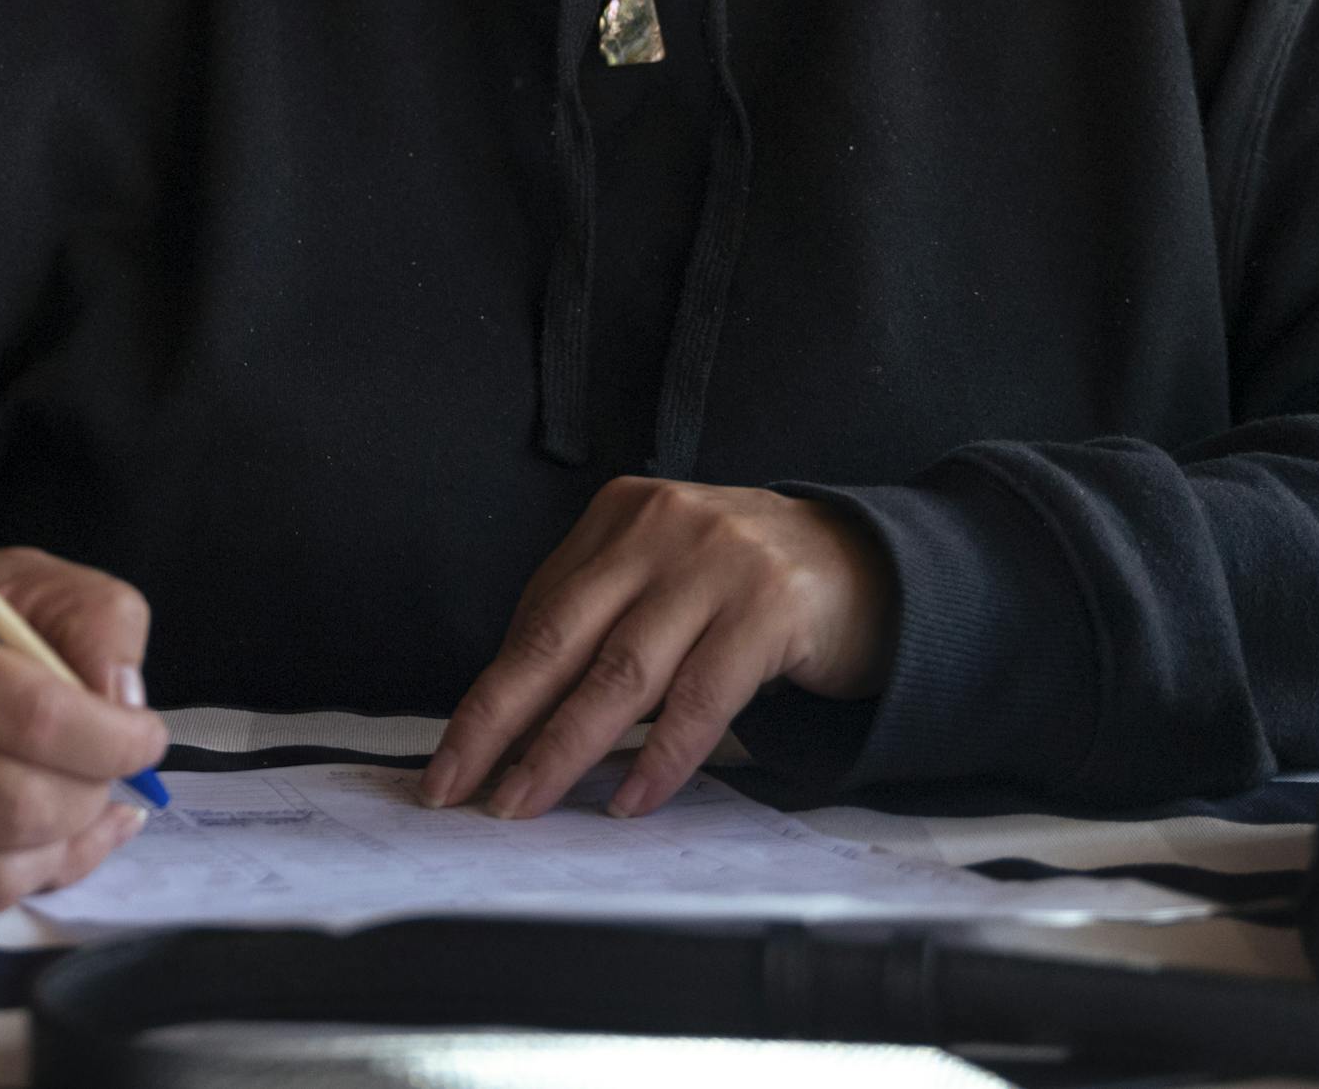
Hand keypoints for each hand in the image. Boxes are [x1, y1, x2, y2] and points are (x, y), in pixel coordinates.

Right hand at [0, 549, 167, 915]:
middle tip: (110, 765)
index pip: (34, 716)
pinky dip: (33, 873)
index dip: (112, 738)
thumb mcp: (15, 578)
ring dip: (68, 838)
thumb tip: (127, 707)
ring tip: (80, 795)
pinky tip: (52, 835)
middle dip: (93, 792)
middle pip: (19, 805)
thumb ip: (94, 617)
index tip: (145, 734)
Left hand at [419, 479, 894, 821]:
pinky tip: (630, 798)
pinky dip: (661, 757)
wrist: (868, 563)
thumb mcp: (664, 579)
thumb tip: (516, 718)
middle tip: (456, 784)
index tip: (450, 756)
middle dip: (497, 720)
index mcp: (619, 517)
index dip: (489, 694)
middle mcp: (660, 529)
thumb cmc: (747, 585)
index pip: (536, 616)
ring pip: (620, 674)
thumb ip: (600, 625)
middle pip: (558, 639)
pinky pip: (701, 698)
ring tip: (524, 801)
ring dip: (563, 749)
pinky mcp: (770, 609)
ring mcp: (716, 565)